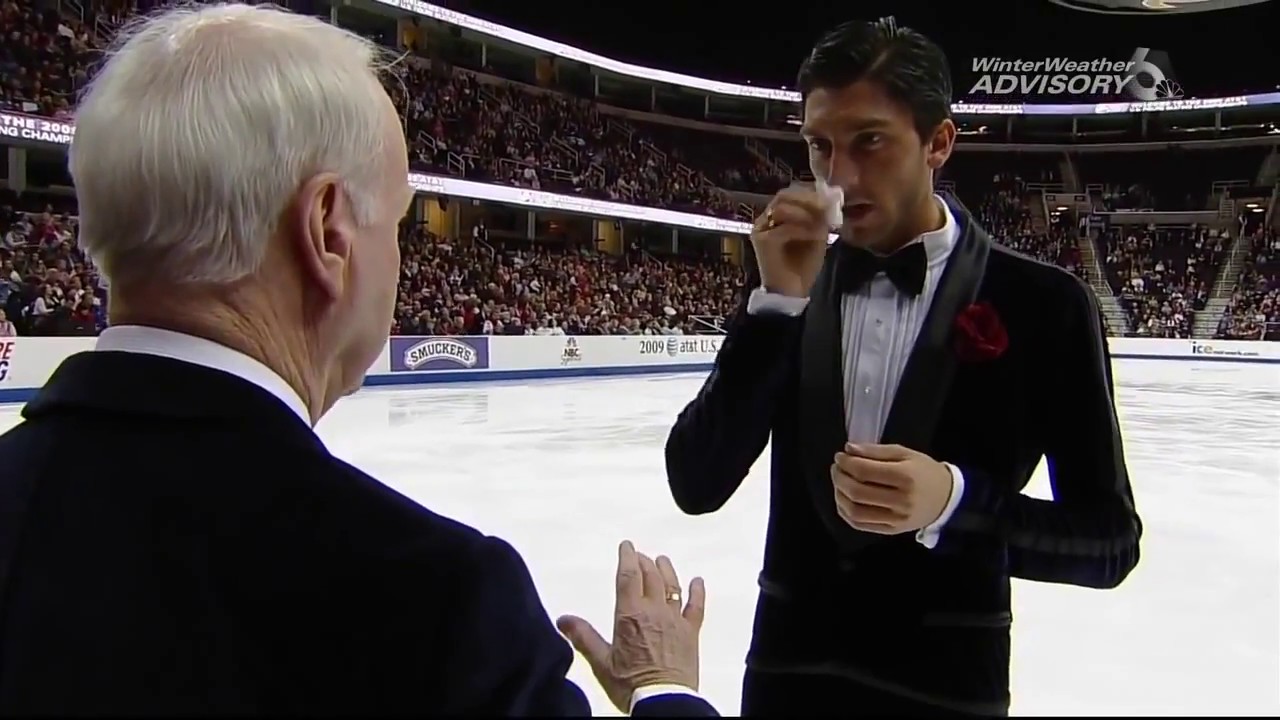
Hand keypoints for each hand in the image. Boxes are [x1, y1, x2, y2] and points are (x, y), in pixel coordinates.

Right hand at [556, 541, 705, 713]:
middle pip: (650, 576)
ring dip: (666, 570)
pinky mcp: (691, 633)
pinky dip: (697, 592)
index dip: (627, 557)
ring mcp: (674, 621)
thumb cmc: (632, 686)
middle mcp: (653, 612)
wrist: (664, 702)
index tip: (626, 546)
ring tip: (662, 560)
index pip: (628, 576)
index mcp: (629, 615)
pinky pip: (696, 606)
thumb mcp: (600, 662)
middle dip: (644, 562)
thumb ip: (583, 637)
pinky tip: (698, 581)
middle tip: (639, 555)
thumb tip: (564, 620)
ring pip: (671, 586)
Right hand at [751, 184, 833, 298]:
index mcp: (778, 215)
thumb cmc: (803, 266)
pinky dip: (802, 230)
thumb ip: (820, 218)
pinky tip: (817, 235)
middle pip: (784, 195)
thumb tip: (830, 200)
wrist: (790, 293)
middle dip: (808, 199)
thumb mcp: (816, 236)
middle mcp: (766, 218)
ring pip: (782, 208)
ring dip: (806, 213)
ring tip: (822, 224)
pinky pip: (783, 228)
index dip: (811, 192)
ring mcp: (761, 228)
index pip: (791, 192)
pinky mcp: (761, 241)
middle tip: (826, 207)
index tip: (831, 198)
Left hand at [831, 443, 953, 534]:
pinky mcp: (891, 531)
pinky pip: (860, 524)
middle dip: (839, 478)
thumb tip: (848, 449)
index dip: (846, 463)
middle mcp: (900, 501)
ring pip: (855, 511)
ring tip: (839, 483)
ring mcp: (895, 519)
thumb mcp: (905, 453)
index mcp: (905, 477)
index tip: (840, 456)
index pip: (864, 471)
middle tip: (836, 468)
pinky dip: (845, 512)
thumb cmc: (924, 471)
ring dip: (839, 495)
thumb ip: (875, 451)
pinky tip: (844, 499)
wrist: (947, 498)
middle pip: (857, 492)